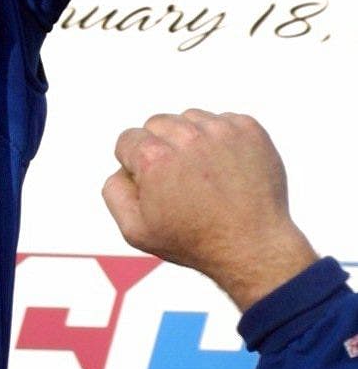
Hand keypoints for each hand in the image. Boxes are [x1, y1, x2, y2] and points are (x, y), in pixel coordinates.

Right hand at [103, 108, 316, 311]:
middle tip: (182, 183)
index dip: (137, 167)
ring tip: (207, 176)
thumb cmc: (195, 242)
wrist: (254, 249)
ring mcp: (221, 130)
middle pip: (158, 124)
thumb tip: (122, 166)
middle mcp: (187, 136)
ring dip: (192, 141)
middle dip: (163, 149)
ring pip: (190, 119)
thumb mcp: (136, 231)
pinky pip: (222, 120)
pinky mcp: (248, 129)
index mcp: (154, 158)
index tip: (158, 188)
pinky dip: (222, 140)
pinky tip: (227, 169)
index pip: (129, 140)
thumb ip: (114, 191)